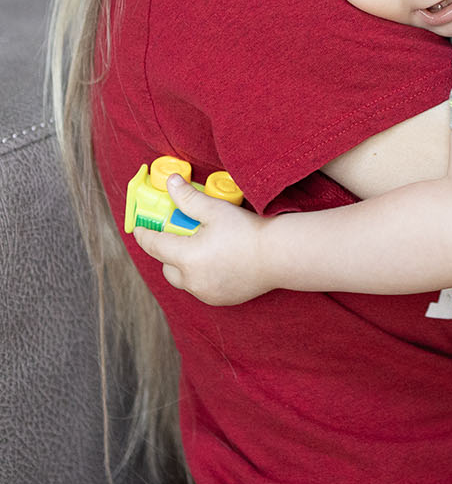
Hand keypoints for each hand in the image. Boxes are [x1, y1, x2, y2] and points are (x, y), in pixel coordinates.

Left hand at [132, 174, 271, 305]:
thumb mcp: (216, 209)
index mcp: (186, 257)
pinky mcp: (220, 299)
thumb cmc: (248, 231)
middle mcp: (192, 280)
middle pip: (166, 267)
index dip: (143, 234)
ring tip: (202, 248)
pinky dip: (201, 276)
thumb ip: (188, 198)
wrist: (280, 255)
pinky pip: (200, 288)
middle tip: (182, 234)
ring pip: (183, 279)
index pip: (154, 245)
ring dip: (184, 266)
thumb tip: (171, 183)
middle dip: (168, 251)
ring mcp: (205, 292)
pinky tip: (217, 262)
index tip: (138, 228)